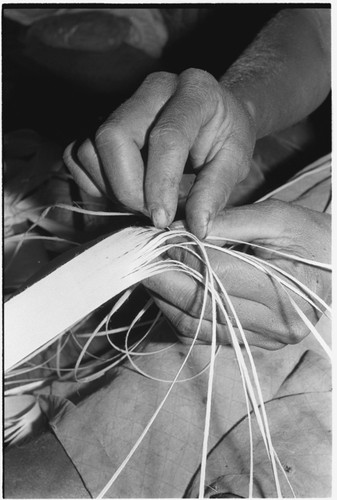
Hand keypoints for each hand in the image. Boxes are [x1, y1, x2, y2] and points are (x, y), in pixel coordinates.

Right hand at [63, 69, 255, 238]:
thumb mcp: (236, 161)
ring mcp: (122, 102)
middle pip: (113, 136)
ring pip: (89, 147)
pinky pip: (77, 154)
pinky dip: (94, 182)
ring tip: (141, 200)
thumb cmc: (226, 137)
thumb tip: (196, 226)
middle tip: (151, 212)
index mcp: (194, 91)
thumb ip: (216, 191)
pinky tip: (122, 189)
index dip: (160, 183)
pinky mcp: (102, 120)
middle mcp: (153, 89)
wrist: (214, 113)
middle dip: (127, 187)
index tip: (162, 219)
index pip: (167, 136)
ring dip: (110, 187)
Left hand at [144, 201, 330, 349]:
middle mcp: (276, 323)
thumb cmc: (311, 236)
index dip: (181, 255)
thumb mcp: (275, 217)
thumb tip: (177, 228)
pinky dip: (180, 312)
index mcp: (287, 287)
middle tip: (140, 258)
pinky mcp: (253, 343)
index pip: (216, 273)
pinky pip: (204, 333)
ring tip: (151, 272)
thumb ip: (227, 221)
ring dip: (165, 299)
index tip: (157, 240)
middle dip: (162, 279)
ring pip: (196, 324)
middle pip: (200, 303)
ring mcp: (264, 339)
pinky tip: (170, 291)